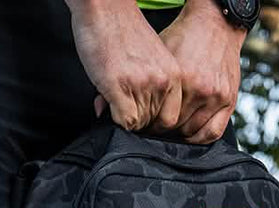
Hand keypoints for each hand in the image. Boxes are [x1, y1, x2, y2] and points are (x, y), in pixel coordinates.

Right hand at [66, 0, 181, 132]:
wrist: (105, 6)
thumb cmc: (123, 29)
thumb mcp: (148, 59)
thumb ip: (148, 87)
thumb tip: (135, 115)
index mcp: (173, 74)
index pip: (170, 119)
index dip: (154, 123)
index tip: (141, 116)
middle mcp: (162, 82)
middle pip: (153, 125)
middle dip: (137, 120)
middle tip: (124, 104)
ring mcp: (142, 85)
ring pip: (138, 125)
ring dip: (124, 117)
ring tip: (115, 96)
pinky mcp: (119, 87)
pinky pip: (123, 122)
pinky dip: (114, 118)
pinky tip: (108, 100)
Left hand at [160, 0, 246, 143]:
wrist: (215, 24)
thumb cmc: (185, 37)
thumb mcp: (162, 54)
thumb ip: (151, 83)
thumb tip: (123, 108)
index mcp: (182, 79)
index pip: (162, 118)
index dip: (153, 124)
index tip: (149, 125)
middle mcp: (200, 89)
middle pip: (176, 127)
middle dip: (166, 129)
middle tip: (160, 128)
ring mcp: (216, 96)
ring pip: (193, 133)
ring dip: (182, 134)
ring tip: (175, 128)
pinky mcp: (229, 100)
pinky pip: (213, 133)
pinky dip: (200, 138)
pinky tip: (192, 134)